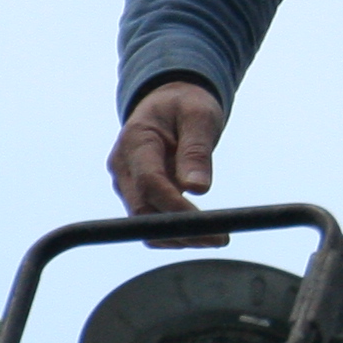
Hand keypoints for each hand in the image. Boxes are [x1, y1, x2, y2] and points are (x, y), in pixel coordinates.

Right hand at [108, 79, 228, 247]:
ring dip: (177, 236)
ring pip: (144, 222)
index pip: (150, 183)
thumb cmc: (185, 104)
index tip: (210, 225)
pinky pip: (149, 220)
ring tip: (215, 237)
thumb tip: (198, 189)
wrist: (167, 102)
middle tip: (219, 239)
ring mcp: (125, 183)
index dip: (176, 208)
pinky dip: (173, 231)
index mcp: (135, 141)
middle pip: (143, 210)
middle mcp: (123, 167)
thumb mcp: (199, 116)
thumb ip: (196, 150)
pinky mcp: (135, 194)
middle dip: (180, 230)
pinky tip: (201, 231)